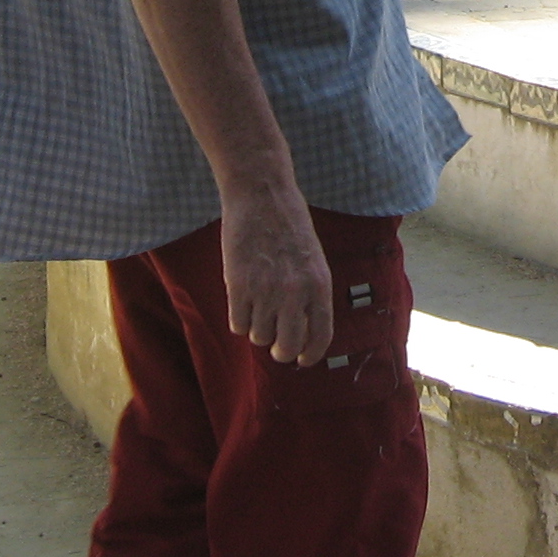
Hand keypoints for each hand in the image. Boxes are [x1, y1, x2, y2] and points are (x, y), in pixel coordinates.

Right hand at [219, 185, 332, 364]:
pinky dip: (239, 319)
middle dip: (280, 351)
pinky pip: (237, 324)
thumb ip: (310, 295)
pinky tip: (242, 301)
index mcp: (319, 286)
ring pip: (259, 337)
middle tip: (275, 345)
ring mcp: (265, 291)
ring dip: (257, 329)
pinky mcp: (238, 286)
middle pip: (286, 347)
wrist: (261, 196)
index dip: (310, 355)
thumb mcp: (313, 260)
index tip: (302, 359)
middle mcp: (295, 293)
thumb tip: (302, 334)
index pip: (320, 337)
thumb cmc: (289, 226)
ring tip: (258, 308)